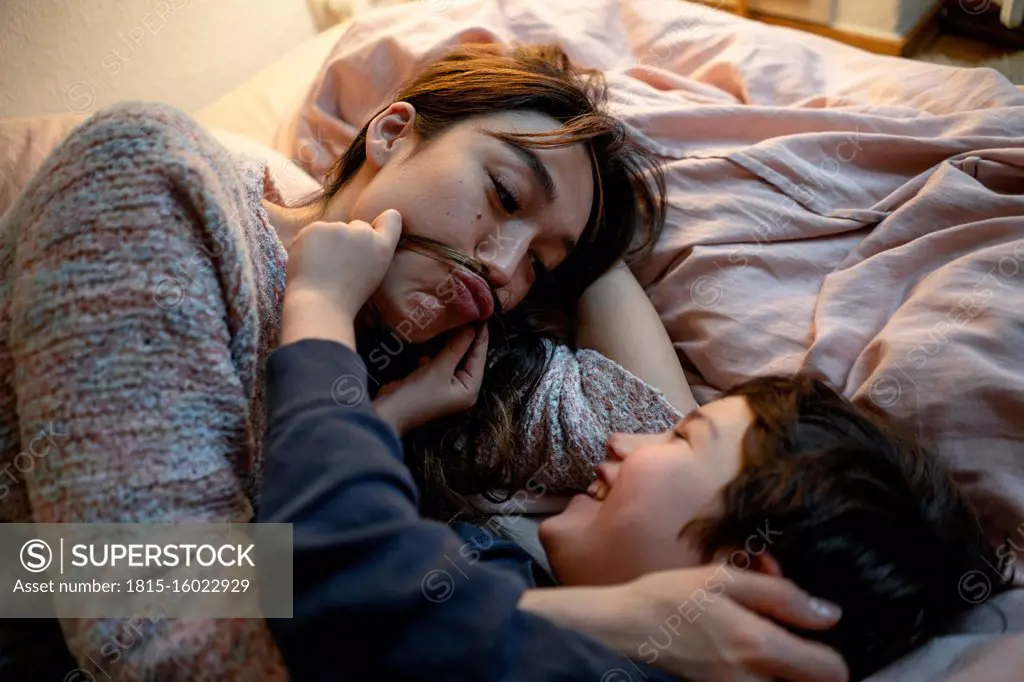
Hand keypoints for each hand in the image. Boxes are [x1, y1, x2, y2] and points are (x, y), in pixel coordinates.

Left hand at [280, 209, 401, 348]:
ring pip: (333, 230)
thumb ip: (373, 251)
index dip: (386, 220)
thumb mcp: (373, 275)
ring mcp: (339, 228)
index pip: (391, 221)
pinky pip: (313, 233)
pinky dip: (310, 244)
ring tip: (324, 269)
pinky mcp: (317, 228)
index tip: (385, 219)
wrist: (320, 304)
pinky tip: (310, 263)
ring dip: (328, 242)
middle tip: (341, 267)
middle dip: (350, 240)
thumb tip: (373, 227)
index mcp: (382, 248)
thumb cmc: (347, 298)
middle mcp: (364, 233)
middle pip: (357, 227)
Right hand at [373, 325, 488, 433]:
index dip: (480, 337)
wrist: (388, 411)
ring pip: (452, 357)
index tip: (481, 315)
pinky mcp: (431, 380)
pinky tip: (433, 339)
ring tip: (453, 320)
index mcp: (470, 389)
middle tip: (466, 313)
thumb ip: (456, 347)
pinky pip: (438, 361)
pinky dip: (435, 351)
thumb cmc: (417, 395)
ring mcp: (445, 384)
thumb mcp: (439, 369)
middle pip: (467, 357)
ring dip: (449, 342)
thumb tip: (470, 329)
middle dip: (464, 337)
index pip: (479, 358)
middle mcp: (461, 387)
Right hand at [519, 564, 847, 681]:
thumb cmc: (666, 599)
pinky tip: (742, 660)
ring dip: (784, 675)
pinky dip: (759, 678)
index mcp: (758, 646)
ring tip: (763, 651)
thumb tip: (828, 614)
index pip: (832, 671)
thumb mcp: (721, 579)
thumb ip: (780, 595)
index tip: (814, 638)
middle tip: (790, 645)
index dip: (831, 654)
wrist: (617, 632)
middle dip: (810, 670)